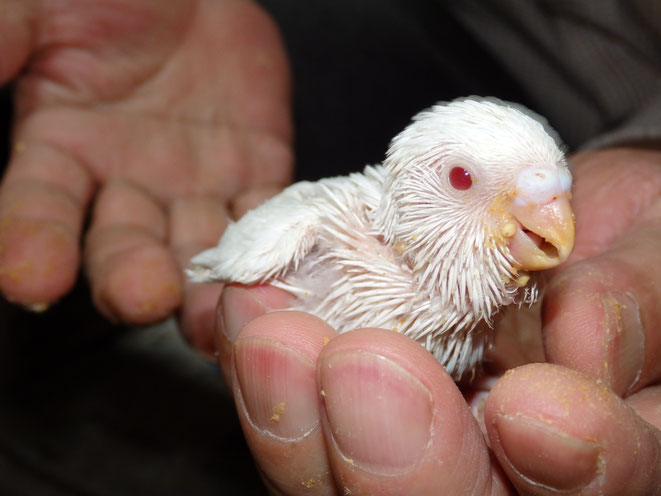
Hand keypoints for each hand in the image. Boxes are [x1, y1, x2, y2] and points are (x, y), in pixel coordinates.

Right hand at [0, 0, 291, 349]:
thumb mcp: (40, 8)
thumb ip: (2, 42)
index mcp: (64, 150)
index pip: (41, 209)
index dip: (33, 243)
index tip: (31, 277)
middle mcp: (128, 185)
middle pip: (125, 247)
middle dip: (131, 276)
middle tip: (142, 296)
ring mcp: (195, 188)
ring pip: (197, 248)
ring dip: (204, 287)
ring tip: (212, 316)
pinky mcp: (253, 179)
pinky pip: (265, 218)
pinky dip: (273, 246)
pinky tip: (274, 272)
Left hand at [215, 147, 660, 494]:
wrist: (544, 217)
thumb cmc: (621, 238)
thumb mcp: (655, 246)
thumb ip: (641, 303)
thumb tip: (587, 340)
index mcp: (603, 447)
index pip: (595, 487)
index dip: (579, 468)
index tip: (533, 412)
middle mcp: (499, 468)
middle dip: (396, 467)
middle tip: (358, 372)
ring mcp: (416, 442)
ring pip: (342, 483)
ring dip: (295, 422)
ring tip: (270, 337)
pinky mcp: (342, 409)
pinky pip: (293, 420)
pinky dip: (263, 375)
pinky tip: (244, 320)